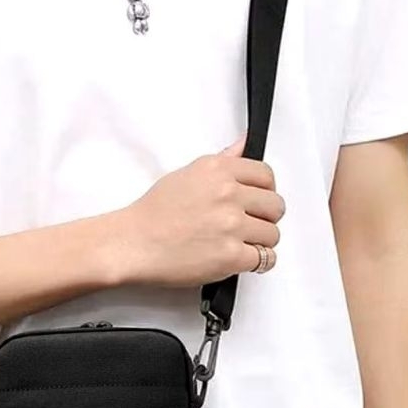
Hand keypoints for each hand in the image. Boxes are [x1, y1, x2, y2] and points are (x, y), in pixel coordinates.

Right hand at [118, 137, 284, 287]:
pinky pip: (264, 259)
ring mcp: (231, 226)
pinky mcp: (230, 256)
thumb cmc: (153, 214)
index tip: (256, 202)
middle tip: (247, 226)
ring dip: (259, 242)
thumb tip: (243, 145)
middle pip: (275, 206)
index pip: (266, 176)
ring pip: (272, 235)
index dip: (264, 192)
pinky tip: (238, 259)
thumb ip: (222, 161)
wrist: (133, 244)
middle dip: (264, 217)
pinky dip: (254, 262)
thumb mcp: (187, 174)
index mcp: (218, 170)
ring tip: (238, 244)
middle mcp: (228, 194)